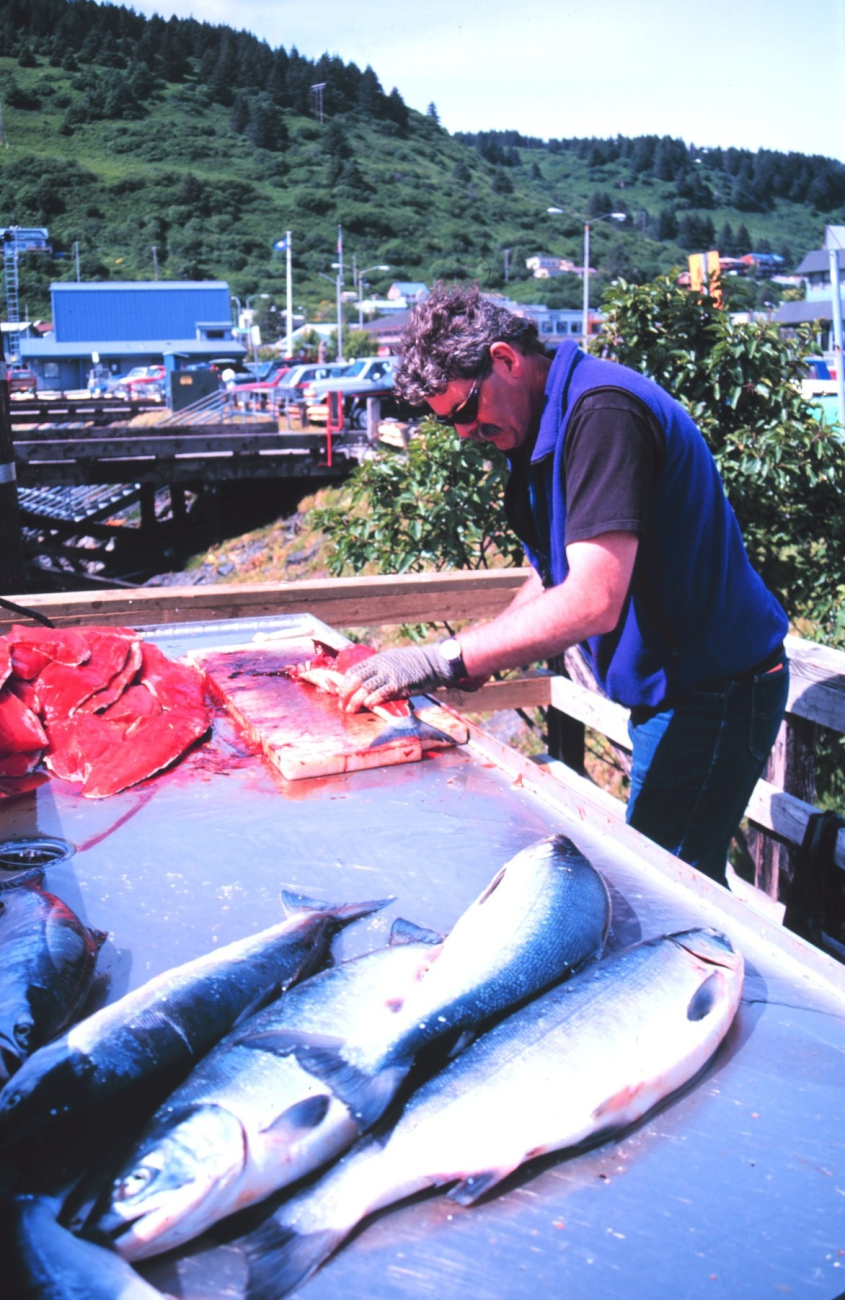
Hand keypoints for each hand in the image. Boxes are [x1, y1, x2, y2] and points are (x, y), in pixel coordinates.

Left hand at [337, 644, 456, 712]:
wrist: (433, 662)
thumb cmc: (413, 663)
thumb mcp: (391, 660)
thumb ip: (378, 669)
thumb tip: (364, 680)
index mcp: (377, 660)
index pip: (354, 671)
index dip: (344, 683)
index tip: (340, 694)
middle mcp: (380, 666)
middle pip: (355, 680)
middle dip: (345, 694)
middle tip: (342, 705)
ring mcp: (390, 675)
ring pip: (365, 688)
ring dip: (355, 701)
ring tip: (350, 710)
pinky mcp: (399, 684)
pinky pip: (381, 693)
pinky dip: (372, 700)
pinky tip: (368, 706)